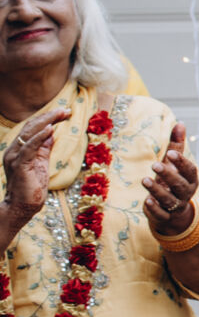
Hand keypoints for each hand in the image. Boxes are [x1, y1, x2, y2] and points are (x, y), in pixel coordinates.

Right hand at [0, 105, 66, 230]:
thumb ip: (44, 148)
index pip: (32, 128)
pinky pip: (30, 147)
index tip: (64, 111)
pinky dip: (39, 136)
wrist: (21, 207)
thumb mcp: (41, 163)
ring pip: (29, 133)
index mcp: (19, 150)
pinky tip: (50, 128)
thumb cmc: (32, 187)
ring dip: (46, 121)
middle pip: (31, 127)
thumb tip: (51, 133)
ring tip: (60, 113)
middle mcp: (14, 150)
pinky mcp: (20, 165)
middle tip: (66, 109)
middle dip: (49, 116)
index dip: (47, 118)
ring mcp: (15, 157)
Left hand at [141, 123, 198, 236]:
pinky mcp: (163, 217)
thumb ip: (176, 146)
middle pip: (179, 185)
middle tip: (154, 165)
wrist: (174, 212)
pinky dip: (154, 209)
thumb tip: (180, 123)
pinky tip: (146, 201)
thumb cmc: (172, 182)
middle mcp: (185, 193)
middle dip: (168, 175)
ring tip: (144, 180)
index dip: (181, 162)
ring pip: (169, 199)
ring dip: (157, 190)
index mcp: (190, 180)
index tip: (170, 153)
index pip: (190, 170)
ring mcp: (175, 206)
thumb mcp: (174, 165)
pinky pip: (160, 214)